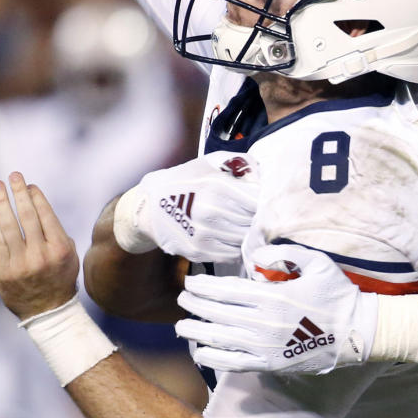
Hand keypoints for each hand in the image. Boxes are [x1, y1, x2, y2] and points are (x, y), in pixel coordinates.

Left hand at [0, 173, 79, 319]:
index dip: (36, 197)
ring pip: (10, 225)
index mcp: (60, 249)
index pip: (46, 215)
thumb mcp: (70, 255)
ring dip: (2, 201)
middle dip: (19, 192)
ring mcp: (21, 263)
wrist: (47, 311)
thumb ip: (57, 232)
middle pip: (28, 216)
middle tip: (13, 175)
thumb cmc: (60, 277)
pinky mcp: (4, 270)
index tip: (29, 185)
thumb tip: (38, 206)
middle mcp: (41, 254)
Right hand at [115, 153, 258, 262]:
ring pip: (244, 240)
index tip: (267, 202)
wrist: (150, 206)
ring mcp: (203, 233)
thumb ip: (240, 164)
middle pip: (253, 221)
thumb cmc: (186, 181)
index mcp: (215, 185)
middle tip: (260, 216)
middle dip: (259, 219)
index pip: (257, 200)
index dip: (266, 201)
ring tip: (244, 225)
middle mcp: (209, 210)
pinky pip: (231, 254)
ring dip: (248, 234)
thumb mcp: (210, 163)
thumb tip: (266, 176)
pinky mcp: (198, 251)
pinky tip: (231, 237)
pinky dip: (236, 247)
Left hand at [174, 243, 378, 374]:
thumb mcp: (317, 262)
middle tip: (182, 300)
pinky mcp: (270, 364)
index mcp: (272, 296)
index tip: (191, 284)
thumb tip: (256, 256)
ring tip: (181, 326)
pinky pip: (234, 362)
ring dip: (196, 331)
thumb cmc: (337, 294)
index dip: (204, 287)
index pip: (226, 291)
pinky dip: (214, 358)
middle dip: (195, 306)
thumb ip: (285, 253)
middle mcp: (263, 322)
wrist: (356, 332)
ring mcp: (265, 346)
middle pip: (218, 313)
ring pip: (220, 339)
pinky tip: (201, 352)